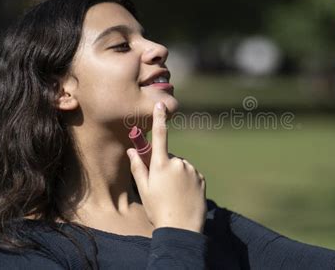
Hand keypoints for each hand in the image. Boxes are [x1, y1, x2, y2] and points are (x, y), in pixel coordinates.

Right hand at [127, 102, 206, 232]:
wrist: (181, 229)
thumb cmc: (158, 210)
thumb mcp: (144, 189)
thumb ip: (138, 167)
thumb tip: (132, 150)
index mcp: (161, 164)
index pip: (160, 136)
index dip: (160, 119)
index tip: (161, 105)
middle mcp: (178, 163)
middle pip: (169, 157)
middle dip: (164, 166)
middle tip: (161, 187)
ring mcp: (192, 170)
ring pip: (181, 167)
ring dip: (176, 175)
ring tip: (173, 195)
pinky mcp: (202, 178)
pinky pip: (191, 174)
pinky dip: (187, 181)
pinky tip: (183, 196)